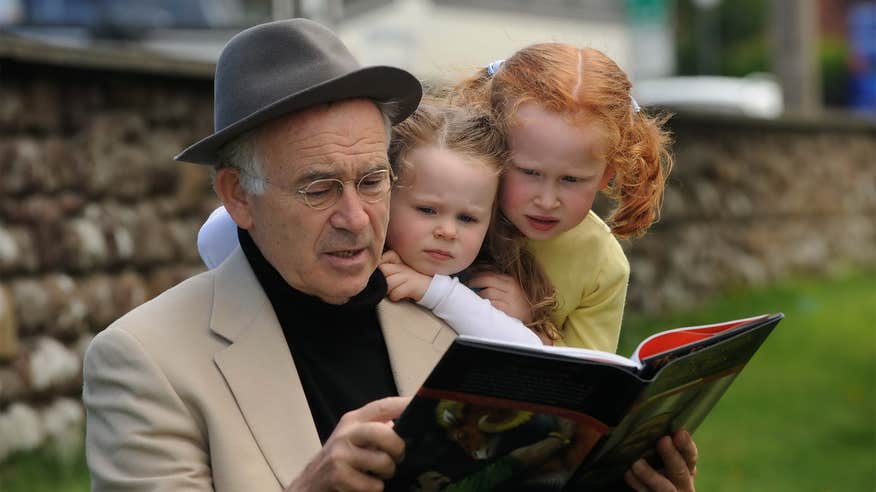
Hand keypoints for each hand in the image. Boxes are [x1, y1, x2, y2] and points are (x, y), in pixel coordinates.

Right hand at [287, 396, 410, 491]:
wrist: (309, 485)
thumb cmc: (340, 460)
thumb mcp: (355, 438)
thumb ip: (376, 428)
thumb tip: (407, 423)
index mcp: (354, 420)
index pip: (383, 406)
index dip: (404, 405)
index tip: (421, 405)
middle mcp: (346, 433)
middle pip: (384, 432)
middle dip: (398, 447)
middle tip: (398, 456)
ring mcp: (340, 454)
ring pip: (383, 461)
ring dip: (387, 473)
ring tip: (379, 474)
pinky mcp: (338, 476)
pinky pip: (373, 486)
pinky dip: (375, 489)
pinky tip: (364, 486)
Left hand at [379, 250, 431, 301]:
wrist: (431, 287)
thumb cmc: (411, 279)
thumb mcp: (399, 268)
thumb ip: (386, 265)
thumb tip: (371, 270)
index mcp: (399, 259)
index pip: (382, 258)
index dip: (380, 266)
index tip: (384, 274)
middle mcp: (403, 265)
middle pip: (383, 270)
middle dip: (382, 280)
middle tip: (387, 285)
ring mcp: (408, 275)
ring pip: (388, 282)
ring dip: (388, 290)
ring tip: (394, 290)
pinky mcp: (412, 286)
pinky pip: (395, 293)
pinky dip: (395, 296)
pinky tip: (400, 295)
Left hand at [467, 271, 532, 323]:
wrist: (530, 318)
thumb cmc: (517, 304)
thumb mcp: (509, 290)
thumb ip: (496, 283)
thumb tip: (477, 278)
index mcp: (509, 280)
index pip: (489, 273)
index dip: (476, 275)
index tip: (468, 277)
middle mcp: (510, 287)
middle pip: (487, 279)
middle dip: (473, 281)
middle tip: (466, 285)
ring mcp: (509, 298)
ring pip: (487, 292)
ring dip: (477, 295)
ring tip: (472, 298)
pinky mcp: (508, 310)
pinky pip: (491, 304)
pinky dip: (484, 304)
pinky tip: (481, 306)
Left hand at [624, 430, 697, 491]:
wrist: (656, 489)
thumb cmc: (658, 469)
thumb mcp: (665, 459)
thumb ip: (664, 444)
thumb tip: (646, 419)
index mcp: (687, 469)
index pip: (690, 456)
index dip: (686, 446)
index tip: (679, 432)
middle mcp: (682, 484)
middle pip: (680, 471)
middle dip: (672, 456)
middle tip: (663, 441)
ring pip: (663, 487)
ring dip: (650, 475)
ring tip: (636, 464)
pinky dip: (637, 484)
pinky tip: (628, 474)